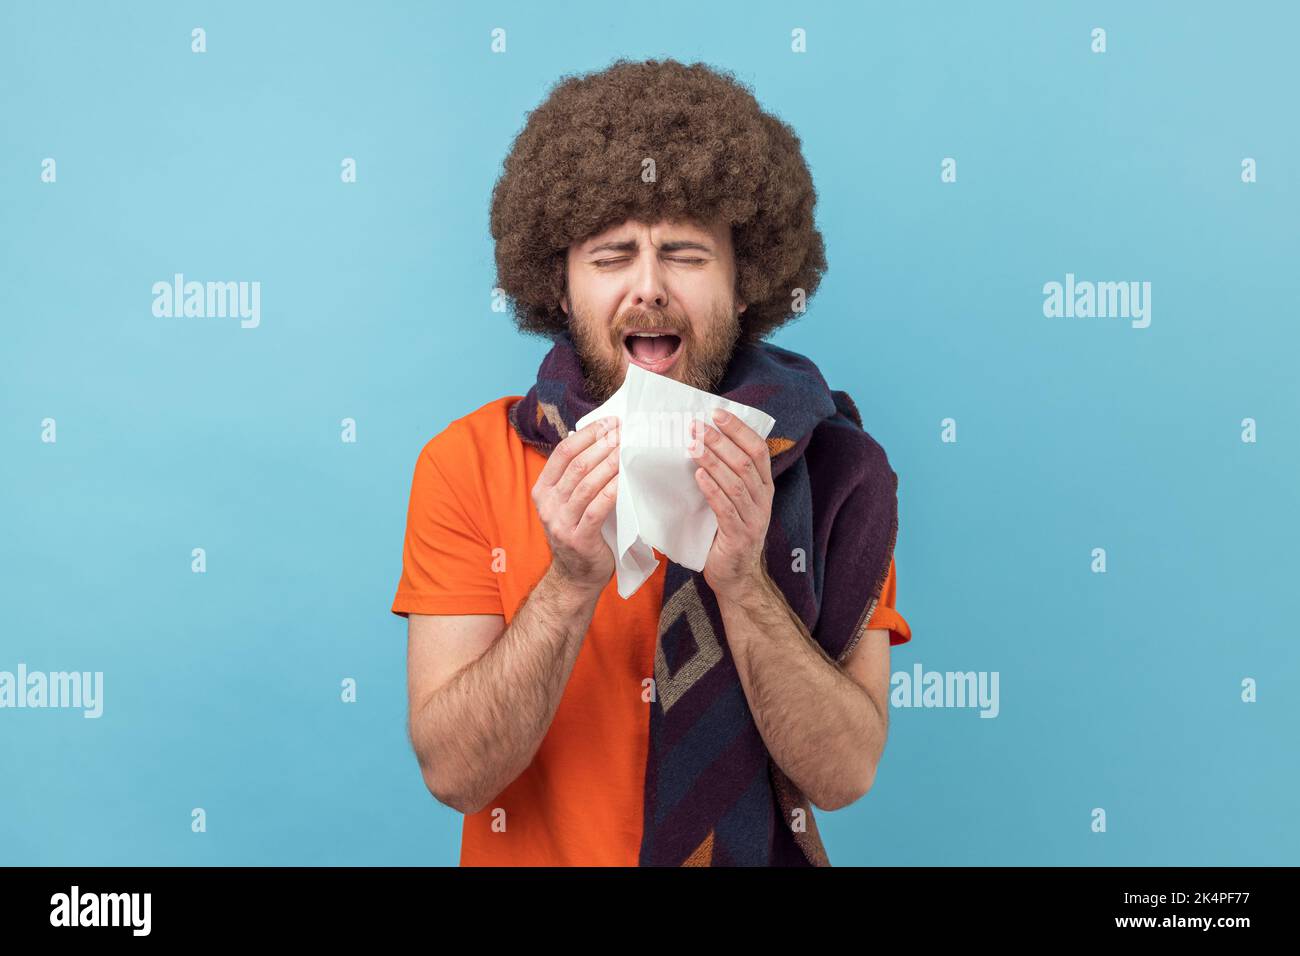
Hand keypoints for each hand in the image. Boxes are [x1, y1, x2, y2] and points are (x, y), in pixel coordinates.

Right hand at [532, 416, 620, 593]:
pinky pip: (596, 508)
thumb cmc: (579, 532)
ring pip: (586, 484)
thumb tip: (600, 440)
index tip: (610, 423)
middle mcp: (547, 504)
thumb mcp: (569, 503)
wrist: (576, 576)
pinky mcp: (578, 538)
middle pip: (576, 465)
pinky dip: (611, 490)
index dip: (587, 435)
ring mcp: (560, 522)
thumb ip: (576, 478)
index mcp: (542, 490)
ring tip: (627, 449)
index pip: (562, 452)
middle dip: (603, 445)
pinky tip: (624, 478)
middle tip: (624, 432)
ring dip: (609, 463)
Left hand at [688, 408, 773, 601]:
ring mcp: (754, 518)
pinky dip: (712, 489)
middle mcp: (763, 499)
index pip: (758, 449)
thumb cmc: (727, 533)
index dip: (739, 429)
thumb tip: (702, 440)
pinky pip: (726, 508)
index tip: (717, 412)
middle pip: (745, 462)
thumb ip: (726, 475)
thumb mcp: (733, 500)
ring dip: (713, 460)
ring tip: (692, 445)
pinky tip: (698, 475)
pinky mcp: (739, 536)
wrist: (736, 577)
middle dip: (720, 441)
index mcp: (764, 486)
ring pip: (736, 482)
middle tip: (696, 426)